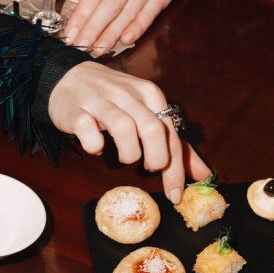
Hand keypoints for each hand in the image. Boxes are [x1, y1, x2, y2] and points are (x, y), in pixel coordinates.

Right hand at [47, 62, 208, 202]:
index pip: (170, 133)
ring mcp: (100, 101)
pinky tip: (96, 147)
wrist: (69, 77)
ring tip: (124, 156)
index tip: (174, 195)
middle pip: (152, 129)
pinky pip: (89, 133)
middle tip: (148, 168)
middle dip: (156, 159)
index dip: (176, 168)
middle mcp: (128, 94)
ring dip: (127, 153)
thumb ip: (174, 144)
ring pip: (123, 129)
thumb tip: (204, 173)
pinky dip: (95, 147)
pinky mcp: (76, 111)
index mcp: (150, 95)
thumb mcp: (148, 114)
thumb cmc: (114, 101)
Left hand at [60, 0, 198, 54]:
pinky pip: (149, 15)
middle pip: (110, 6)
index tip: (69, 32)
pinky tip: (125, 40)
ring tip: (96, 50)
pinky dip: (138, 28)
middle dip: (93, 29)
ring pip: (128, 14)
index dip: (82, 14)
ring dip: (111, 34)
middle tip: (78, 47)